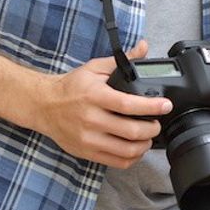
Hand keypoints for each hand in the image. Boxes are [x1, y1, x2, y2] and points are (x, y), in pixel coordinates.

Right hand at [30, 40, 172, 167]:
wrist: (43, 106)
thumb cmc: (71, 87)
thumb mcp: (95, 68)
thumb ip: (122, 61)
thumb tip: (144, 47)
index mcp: (95, 96)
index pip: (127, 105)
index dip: (151, 107)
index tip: (165, 105)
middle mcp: (91, 119)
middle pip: (130, 131)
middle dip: (152, 129)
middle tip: (157, 123)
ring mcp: (88, 139)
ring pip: (125, 150)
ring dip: (144, 145)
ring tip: (149, 137)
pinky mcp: (86, 152)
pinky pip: (115, 162)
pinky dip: (131, 158)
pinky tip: (136, 149)